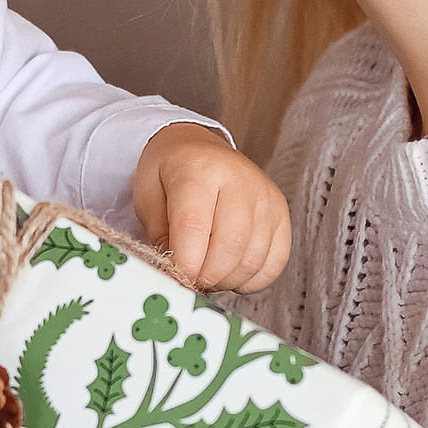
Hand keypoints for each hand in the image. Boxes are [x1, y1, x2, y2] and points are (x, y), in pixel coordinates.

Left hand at [133, 124, 291, 291]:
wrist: (197, 149)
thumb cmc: (171, 172)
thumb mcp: (147, 196)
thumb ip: (159, 236)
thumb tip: (175, 275)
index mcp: (200, 169)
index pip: (194, 226)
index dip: (184, 263)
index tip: (175, 277)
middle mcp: (240, 179)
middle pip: (231, 245)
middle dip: (207, 275)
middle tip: (190, 279)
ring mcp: (265, 197)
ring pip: (253, 258)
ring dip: (227, 279)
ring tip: (208, 273)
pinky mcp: (281, 213)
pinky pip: (275, 261)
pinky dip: (252, 279)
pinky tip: (232, 271)